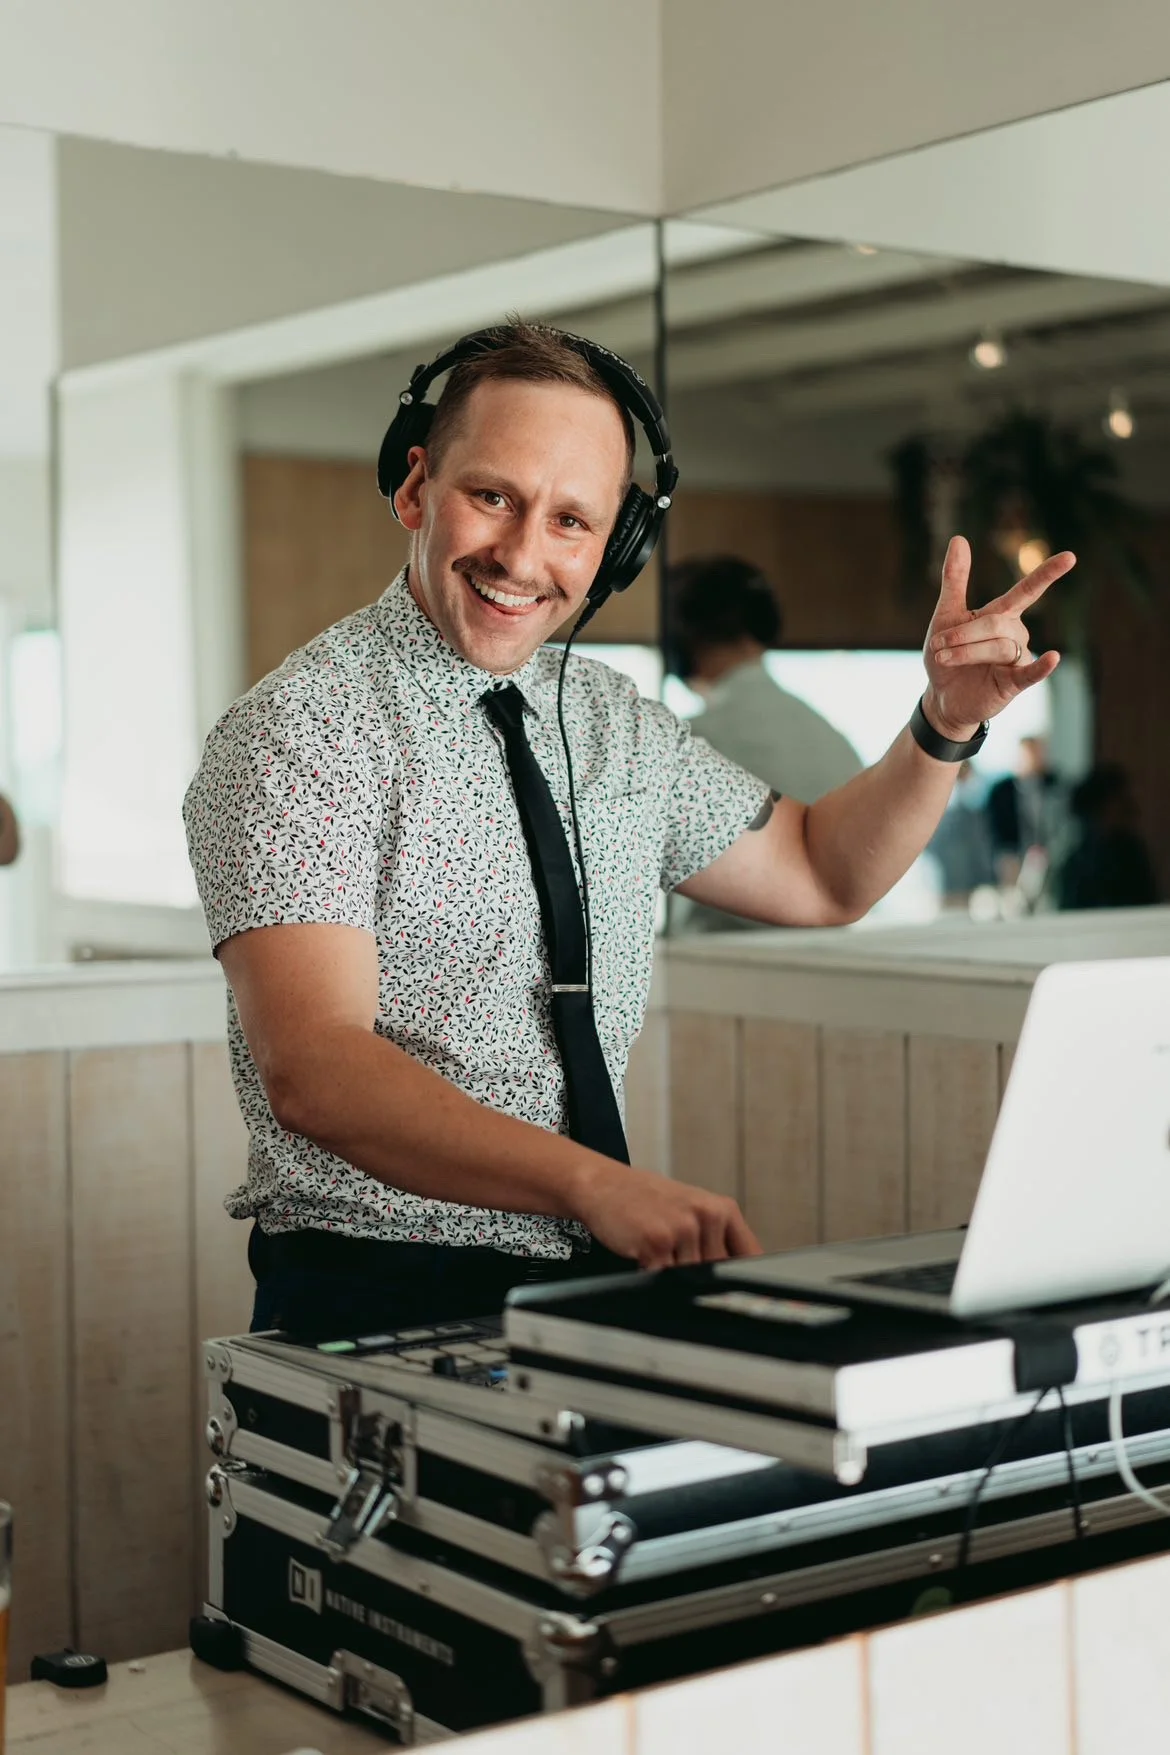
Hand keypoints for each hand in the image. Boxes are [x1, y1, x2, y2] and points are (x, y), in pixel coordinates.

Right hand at [569, 1159, 762, 1270]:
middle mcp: (707, 1215)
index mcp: (722, 1209)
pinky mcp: (657, 1242)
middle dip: (698, 1278)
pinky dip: (653, 1276)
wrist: (602, 1184)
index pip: (750, 1256)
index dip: (745, 1279)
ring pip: (690, 1279)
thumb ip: (716, 1239)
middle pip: (717, 1273)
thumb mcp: (690, 1210)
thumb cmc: (646, 1199)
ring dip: (672, 1276)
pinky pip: (664, 1279)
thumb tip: (736, 1278)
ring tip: (656, 1253)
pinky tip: (643, 1256)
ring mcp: (683, 1228)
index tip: (742, 1294)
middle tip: (675, 1261)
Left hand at [922, 536, 1073, 739]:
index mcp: (1001, 614)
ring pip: (999, 646)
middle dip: (963, 633)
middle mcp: (1015, 633)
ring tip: (944, 658)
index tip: (1070, 557)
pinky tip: (1053, 658)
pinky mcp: (1015, 683)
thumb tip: (958, 538)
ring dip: (967, 652)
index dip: (1047, 574)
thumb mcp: (946, 615)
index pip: (1027, 590)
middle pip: (995, 624)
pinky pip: (1032, 672)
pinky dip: (1042, 666)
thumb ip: (955, 580)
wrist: (940, 697)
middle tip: (939, 644)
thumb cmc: (946, 655)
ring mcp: (1017, 658)